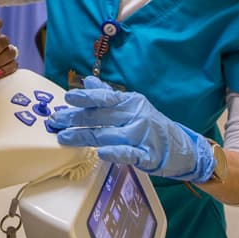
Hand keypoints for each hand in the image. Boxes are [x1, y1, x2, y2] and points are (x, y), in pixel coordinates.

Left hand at [48, 76, 214, 181]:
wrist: (183, 148)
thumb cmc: (151, 125)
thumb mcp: (131, 105)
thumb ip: (108, 95)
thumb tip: (88, 80)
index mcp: (131, 102)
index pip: (105, 97)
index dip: (86, 97)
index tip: (68, 97)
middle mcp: (137, 116)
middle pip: (101, 116)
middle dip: (75, 119)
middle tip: (55, 121)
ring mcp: (143, 136)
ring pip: (110, 134)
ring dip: (85, 136)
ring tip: (65, 137)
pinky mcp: (149, 156)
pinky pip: (131, 154)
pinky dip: (116, 153)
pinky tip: (101, 153)